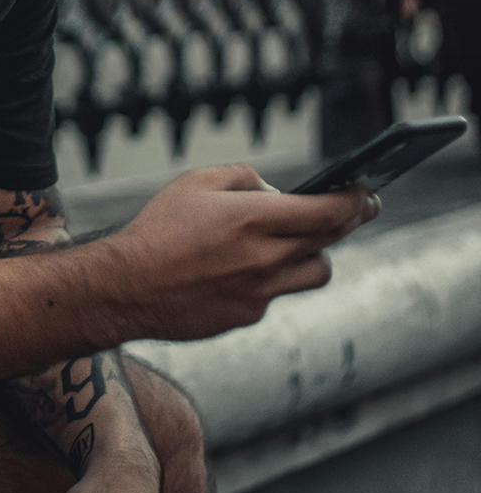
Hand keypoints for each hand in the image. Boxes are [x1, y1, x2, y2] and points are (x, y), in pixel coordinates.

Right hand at [111, 164, 378, 341]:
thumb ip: (245, 177)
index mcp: (255, 219)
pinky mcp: (248, 315)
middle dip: (350, 220)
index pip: (331, 212)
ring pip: (315, 273)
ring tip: (301, 239)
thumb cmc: (158, 229)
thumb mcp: (197, 181)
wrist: (126, 287)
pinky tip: (249, 266)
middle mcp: (266, 258)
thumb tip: (275, 191)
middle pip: (331, 241)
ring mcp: (260, 292)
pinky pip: (278, 292)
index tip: (365, 193)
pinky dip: (275, 276)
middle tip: (358, 207)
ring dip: (316, 253)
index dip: (355, 201)